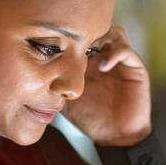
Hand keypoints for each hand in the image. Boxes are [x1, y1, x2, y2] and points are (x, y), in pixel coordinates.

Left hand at [63, 26, 151, 145]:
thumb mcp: (64, 97)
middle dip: (85, 31)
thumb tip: (30, 76)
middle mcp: (105, 56)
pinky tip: (102, 66)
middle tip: (72, 41)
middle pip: (98, 27)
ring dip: (101, 37)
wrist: (114, 136)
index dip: (70, 34)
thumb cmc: (90, 117)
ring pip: (114, 33)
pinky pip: (126, 52)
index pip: (82, 34)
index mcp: (89, 59)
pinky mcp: (135, 69)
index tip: (57, 41)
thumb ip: (52, 84)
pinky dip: (114, 54)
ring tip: (88, 50)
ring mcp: (121, 61)